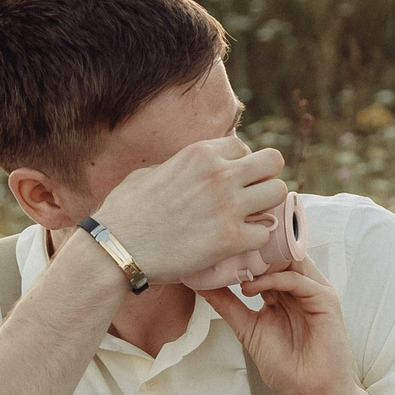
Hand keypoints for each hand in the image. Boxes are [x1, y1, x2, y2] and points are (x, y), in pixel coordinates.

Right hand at [92, 137, 286, 283]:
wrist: (115, 248)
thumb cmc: (124, 213)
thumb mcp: (148, 173)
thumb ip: (176, 167)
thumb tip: (183, 170)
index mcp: (199, 153)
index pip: (243, 147)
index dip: (241, 166)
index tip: (232, 184)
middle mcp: (219, 173)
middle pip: (273, 162)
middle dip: (265, 179)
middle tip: (251, 200)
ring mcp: (228, 205)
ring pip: (279, 193)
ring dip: (268, 208)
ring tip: (249, 221)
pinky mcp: (231, 238)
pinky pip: (266, 233)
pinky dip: (255, 240)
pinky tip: (239, 245)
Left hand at [200, 254, 364, 394]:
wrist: (310, 394)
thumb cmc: (286, 368)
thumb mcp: (247, 329)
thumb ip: (228, 304)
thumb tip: (201, 284)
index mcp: (284, 292)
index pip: (266, 260)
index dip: (244, 253)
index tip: (216, 252)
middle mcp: (301, 288)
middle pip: (279, 254)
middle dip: (252, 250)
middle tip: (223, 250)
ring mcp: (314, 293)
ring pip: (289, 260)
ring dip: (261, 260)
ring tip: (235, 266)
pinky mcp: (326, 301)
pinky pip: (298, 280)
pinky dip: (273, 280)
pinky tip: (250, 288)